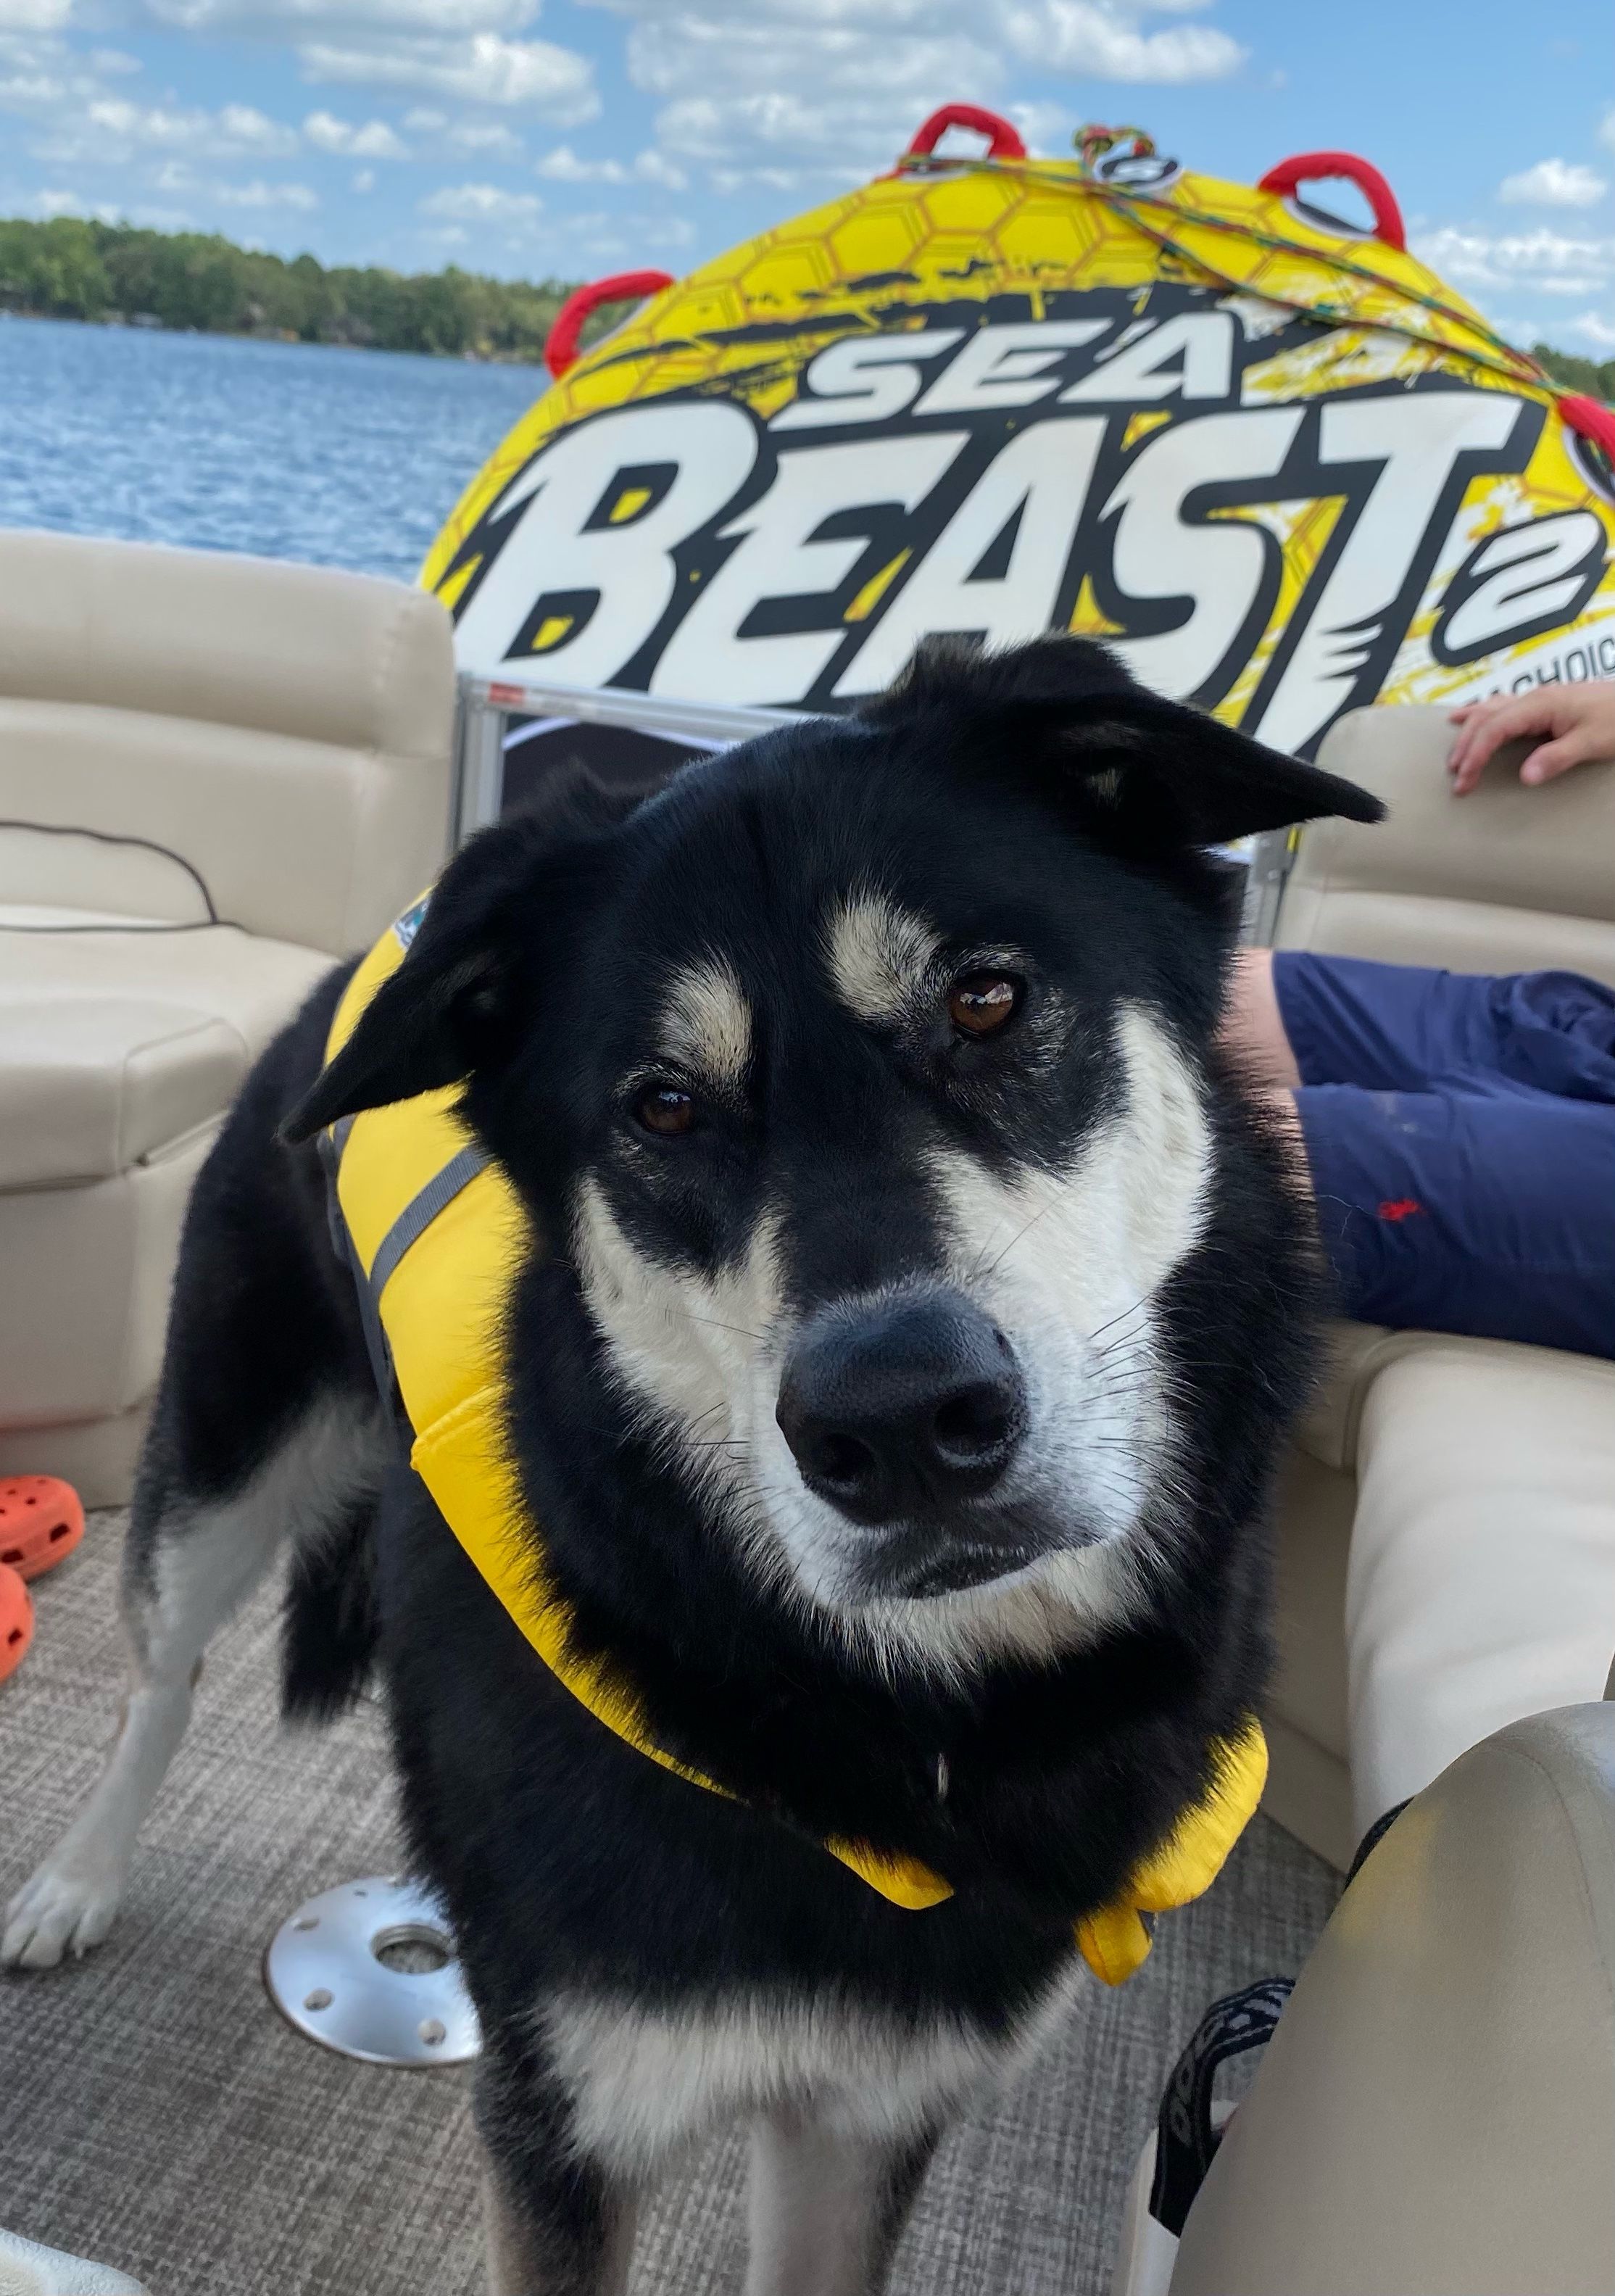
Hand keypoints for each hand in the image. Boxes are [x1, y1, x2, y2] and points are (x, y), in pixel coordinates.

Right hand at [1447, 683, 1614, 795]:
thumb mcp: (1592, 742)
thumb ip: (1556, 758)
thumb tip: (1526, 777)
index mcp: (1541, 704)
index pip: (1495, 728)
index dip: (1476, 754)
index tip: (1466, 778)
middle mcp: (1533, 697)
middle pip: (1485, 718)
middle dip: (1466, 748)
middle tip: (1457, 777)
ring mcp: (1536, 699)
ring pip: (1489, 709)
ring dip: (1468, 732)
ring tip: (1454, 753)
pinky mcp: (1542, 705)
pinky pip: (1501, 707)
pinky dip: (1480, 716)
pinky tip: (1469, 717)